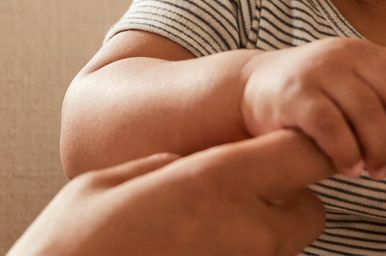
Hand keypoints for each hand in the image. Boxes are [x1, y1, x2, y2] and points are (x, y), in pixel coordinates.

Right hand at [9, 130, 333, 255]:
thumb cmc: (75, 242)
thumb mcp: (112, 182)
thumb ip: (161, 167)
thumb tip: (181, 164)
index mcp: (214, 182)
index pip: (301, 152)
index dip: (298, 142)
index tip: (278, 141)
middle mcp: (244, 231)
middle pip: (310, 209)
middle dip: (288, 198)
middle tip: (242, 192)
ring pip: (287, 246)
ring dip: (265, 232)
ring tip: (211, 227)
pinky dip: (242, 253)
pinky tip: (200, 250)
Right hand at [240, 38, 385, 178]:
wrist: (254, 88)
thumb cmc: (318, 97)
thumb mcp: (361, 91)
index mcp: (370, 52)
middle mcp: (348, 54)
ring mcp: (321, 71)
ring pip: (366, 111)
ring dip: (378, 148)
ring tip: (379, 172)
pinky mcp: (295, 93)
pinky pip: (331, 126)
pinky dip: (346, 152)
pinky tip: (350, 169)